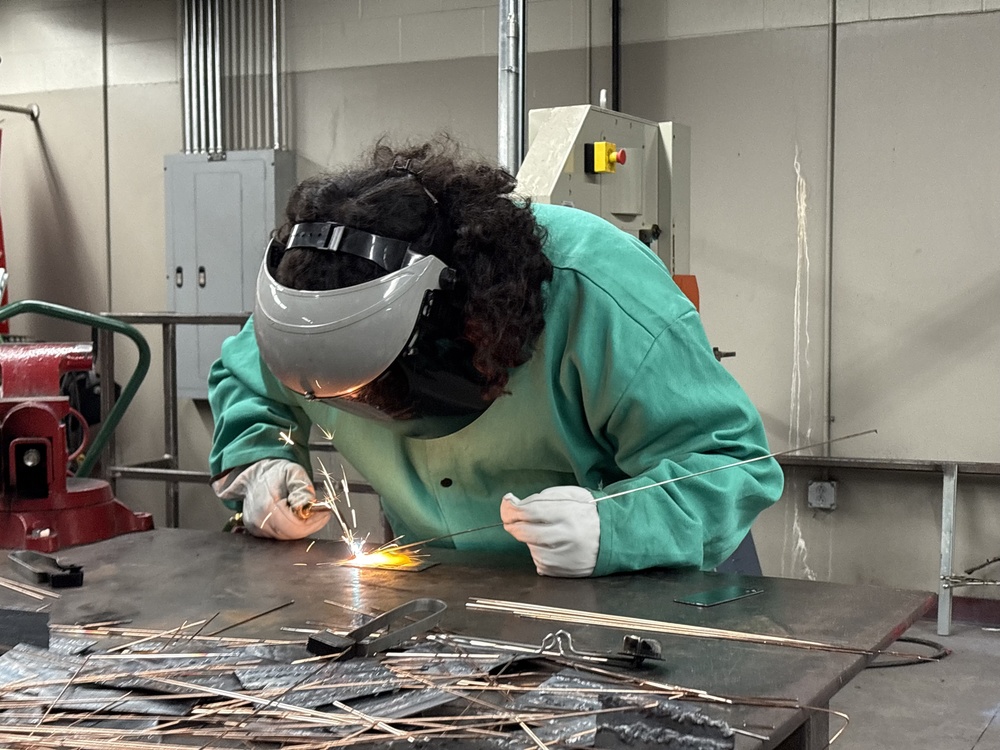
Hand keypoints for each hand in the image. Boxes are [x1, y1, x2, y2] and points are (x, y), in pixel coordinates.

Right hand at [212, 459, 329, 539]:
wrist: (254, 475)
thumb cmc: (274, 472)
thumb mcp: (293, 472)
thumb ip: (302, 488)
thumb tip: (308, 504)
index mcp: (268, 505)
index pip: (296, 525)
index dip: (314, 521)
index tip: (325, 513)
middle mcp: (260, 521)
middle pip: (292, 534)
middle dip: (310, 525)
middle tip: (319, 512)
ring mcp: (257, 528)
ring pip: (287, 536)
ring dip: (301, 527)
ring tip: (307, 511)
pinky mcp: (257, 531)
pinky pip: (280, 535)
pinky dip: (292, 528)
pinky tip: (296, 516)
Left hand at [500, 486, 599, 576]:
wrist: (615, 535)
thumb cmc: (589, 513)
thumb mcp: (570, 495)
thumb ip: (541, 498)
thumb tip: (514, 504)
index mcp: (569, 512)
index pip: (530, 511)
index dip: (512, 508)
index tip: (507, 505)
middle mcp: (567, 535)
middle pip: (526, 532)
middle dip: (513, 524)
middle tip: (511, 520)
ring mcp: (566, 555)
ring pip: (531, 548)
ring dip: (528, 540)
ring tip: (541, 532)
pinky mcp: (565, 570)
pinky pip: (540, 563)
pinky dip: (539, 553)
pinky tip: (550, 546)